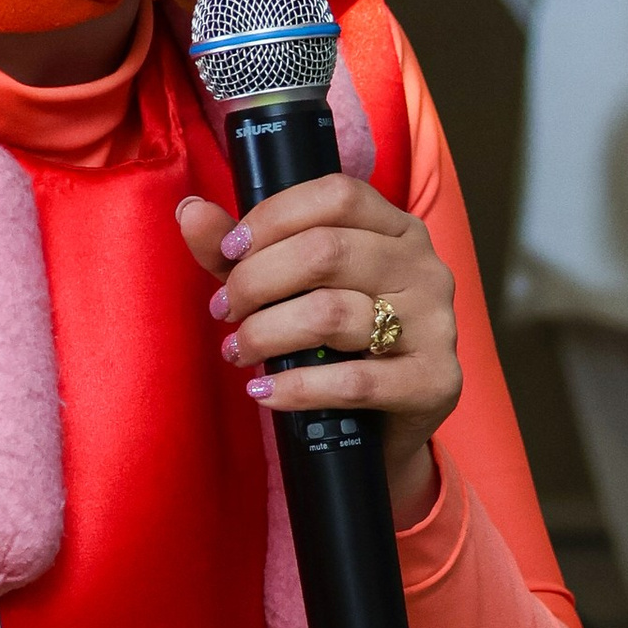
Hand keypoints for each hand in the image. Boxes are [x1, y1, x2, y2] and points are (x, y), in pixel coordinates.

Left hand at [176, 172, 458, 520]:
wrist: (386, 431)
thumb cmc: (340, 348)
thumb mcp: (291, 289)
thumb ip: (243, 251)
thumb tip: (190, 212)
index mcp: (398, 230)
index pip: (336, 196)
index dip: (273, 218)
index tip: (229, 252)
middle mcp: (425, 268)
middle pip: (327, 250)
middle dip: (258, 280)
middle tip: (226, 309)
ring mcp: (436, 325)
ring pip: (333, 313)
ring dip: (267, 333)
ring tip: (240, 351)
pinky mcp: (434, 382)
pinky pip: (354, 380)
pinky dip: (297, 387)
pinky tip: (266, 392)